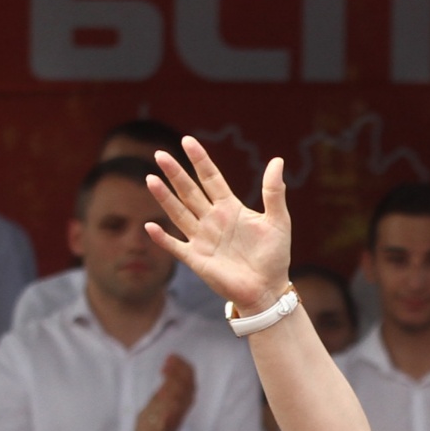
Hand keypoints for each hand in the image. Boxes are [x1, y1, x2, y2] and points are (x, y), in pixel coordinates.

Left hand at [126, 354, 196, 430]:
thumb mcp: (153, 411)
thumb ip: (162, 397)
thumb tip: (168, 377)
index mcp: (175, 411)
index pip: (187, 387)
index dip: (183, 371)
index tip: (172, 357)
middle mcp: (175, 419)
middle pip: (186, 393)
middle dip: (179, 374)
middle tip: (168, 361)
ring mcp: (167, 429)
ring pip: (178, 406)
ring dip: (174, 387)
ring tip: (166, 371)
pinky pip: (165, 426)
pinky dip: (167, 411)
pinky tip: (163, 397)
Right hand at [143, 141, 290, 314]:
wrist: (268, 289)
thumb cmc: (275, 256)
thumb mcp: (279, 221)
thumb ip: (274, 192)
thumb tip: (277, 160)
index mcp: (230, 207)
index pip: (211, 178)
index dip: (199, 160)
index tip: (187, 141)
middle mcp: (212, 220)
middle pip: (190, 191)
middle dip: (175, 174)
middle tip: (160, 154)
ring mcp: (202, 239)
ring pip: (178, 213)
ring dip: (164, 198)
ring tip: (151, 178)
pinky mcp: (196, 259)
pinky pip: (175, 246)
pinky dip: (162, 238)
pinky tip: (150, 226)